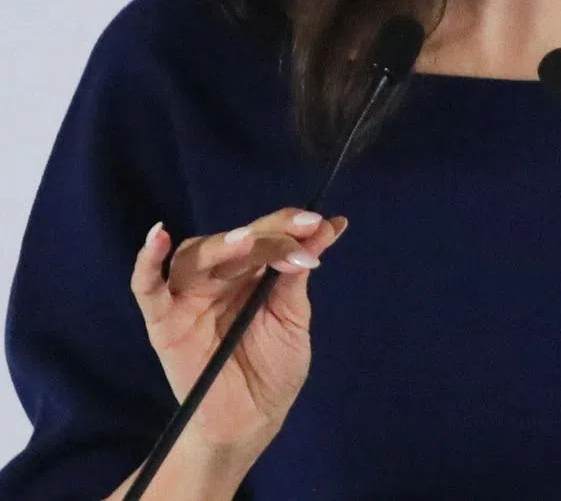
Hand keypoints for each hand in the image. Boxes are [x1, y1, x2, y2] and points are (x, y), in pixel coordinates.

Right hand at [130, 208, 347, 452]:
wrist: (250, 422)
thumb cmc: (272, 368)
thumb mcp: (293, 318)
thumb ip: (298, 275)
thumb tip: (327, 227)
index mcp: (252, 270)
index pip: (268, 235)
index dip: (291, 226)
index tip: (321, 224)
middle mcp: (220, 276)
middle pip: (236, 240)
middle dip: (270, 233)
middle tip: (300, 231)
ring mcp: (190, 296)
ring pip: (196, 255)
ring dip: (222, 244)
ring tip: (247, 240)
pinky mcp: (164, 323)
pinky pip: (147, 289)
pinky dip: (146, 263)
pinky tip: (156, 237)